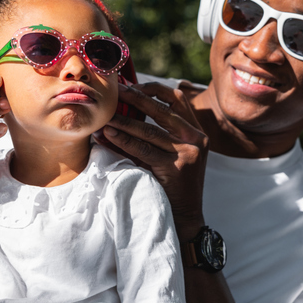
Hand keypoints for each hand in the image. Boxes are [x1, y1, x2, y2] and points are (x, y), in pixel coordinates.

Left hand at [99, 82, 208, 226]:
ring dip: (124, 121)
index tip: (133, 85)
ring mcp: (189, 152)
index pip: (177, 98)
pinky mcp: (177, 168)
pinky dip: (124, 141)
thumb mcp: (170, 154)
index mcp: (196, 131)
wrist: (185, 218)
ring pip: (150, 131)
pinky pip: (144, 150)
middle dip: (136, 98)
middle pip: (163, 110)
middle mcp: (196, 138)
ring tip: (105, 116)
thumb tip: (122, 112)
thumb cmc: (171, 185)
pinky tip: (109, 135)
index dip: (154, 89)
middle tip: (116, 90)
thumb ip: (156, 134)